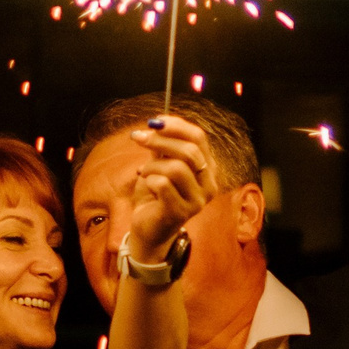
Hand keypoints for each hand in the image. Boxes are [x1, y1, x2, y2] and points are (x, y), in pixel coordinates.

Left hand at [126, 113, 209, 255]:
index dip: (176, 125)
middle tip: (139, 138)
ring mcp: (198, 200)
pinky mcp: (182, 212)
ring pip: (176, 168)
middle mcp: (209, 183)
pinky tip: (147, 186)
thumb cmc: (155, 193)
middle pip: (190, 150)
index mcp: (208, 167)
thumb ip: (163, 145)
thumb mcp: (160, 163)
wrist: (148, 227)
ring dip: (153, 165)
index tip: (154, 121)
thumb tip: (157, 122)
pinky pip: (163, 185)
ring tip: (144, 172)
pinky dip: (149, 181)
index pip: (199, 138)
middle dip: (160, 140)